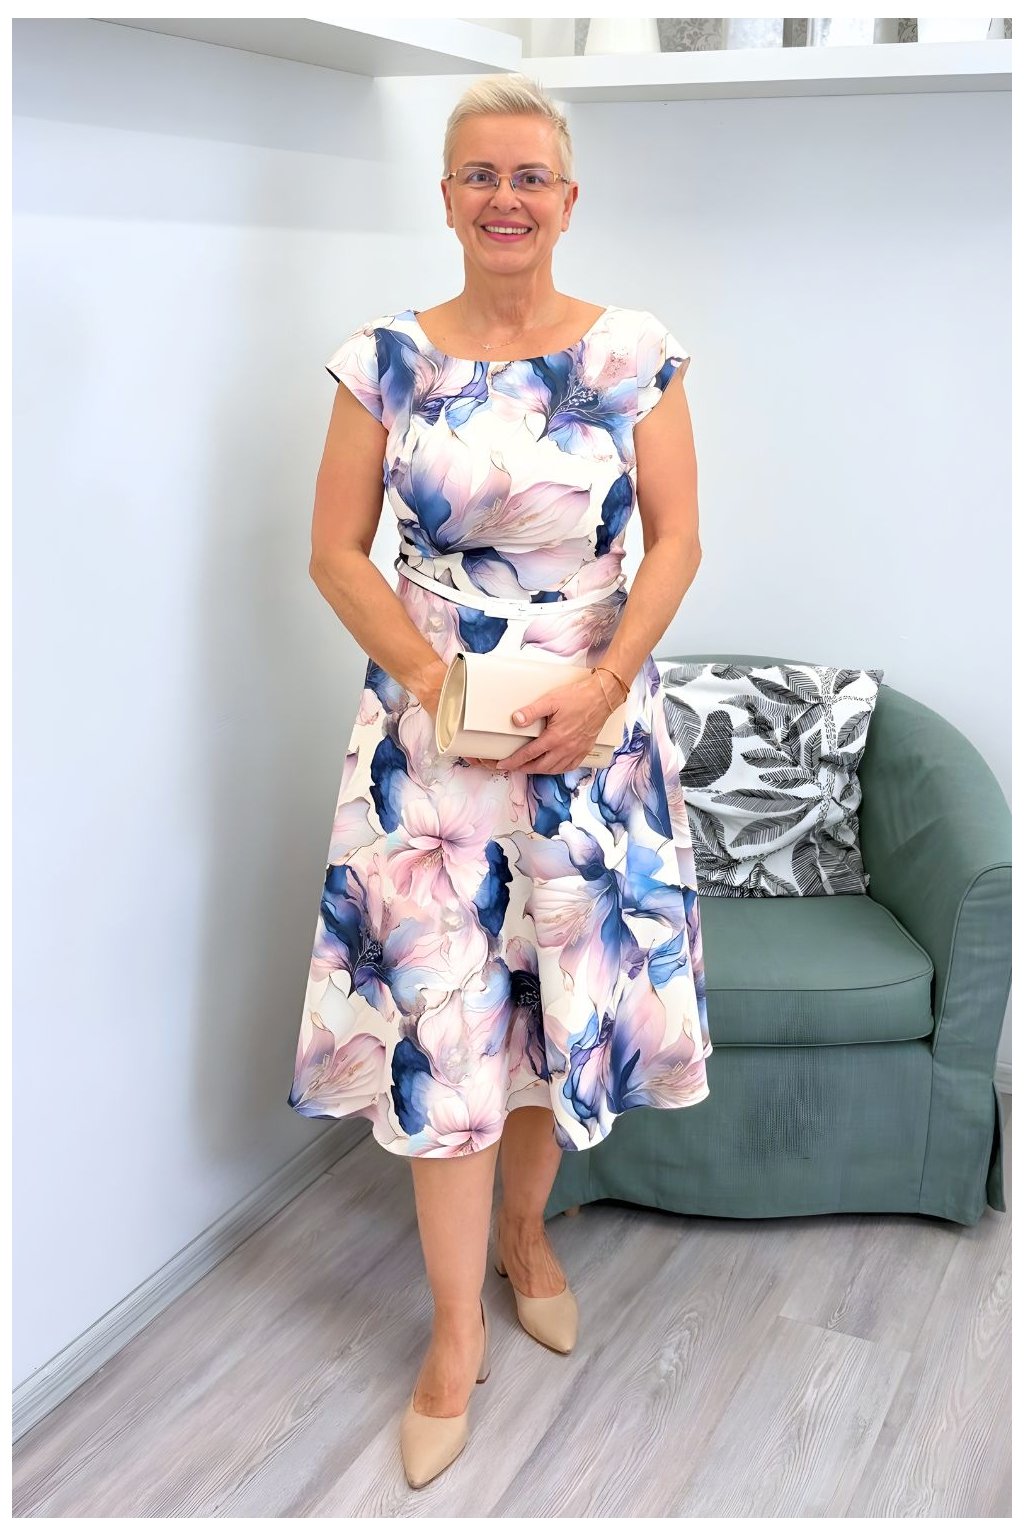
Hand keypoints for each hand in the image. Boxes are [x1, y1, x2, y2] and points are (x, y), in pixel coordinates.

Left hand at [472, 672, 620, 774]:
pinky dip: (557, 770)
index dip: (513, 761)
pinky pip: (569, 767)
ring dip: (539, 771)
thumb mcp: (551, 700)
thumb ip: (532, 711)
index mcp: (555, 738)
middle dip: (523, 769)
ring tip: (529, 768)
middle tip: (513, 767)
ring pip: (554, 770)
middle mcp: (565, 749)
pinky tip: (553, 767)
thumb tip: (516, 720)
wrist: (602, 697)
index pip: (528, 754)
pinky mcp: (584, 750)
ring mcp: (576, 752)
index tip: (503, 764)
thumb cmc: (579, 697)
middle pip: (540, 767)